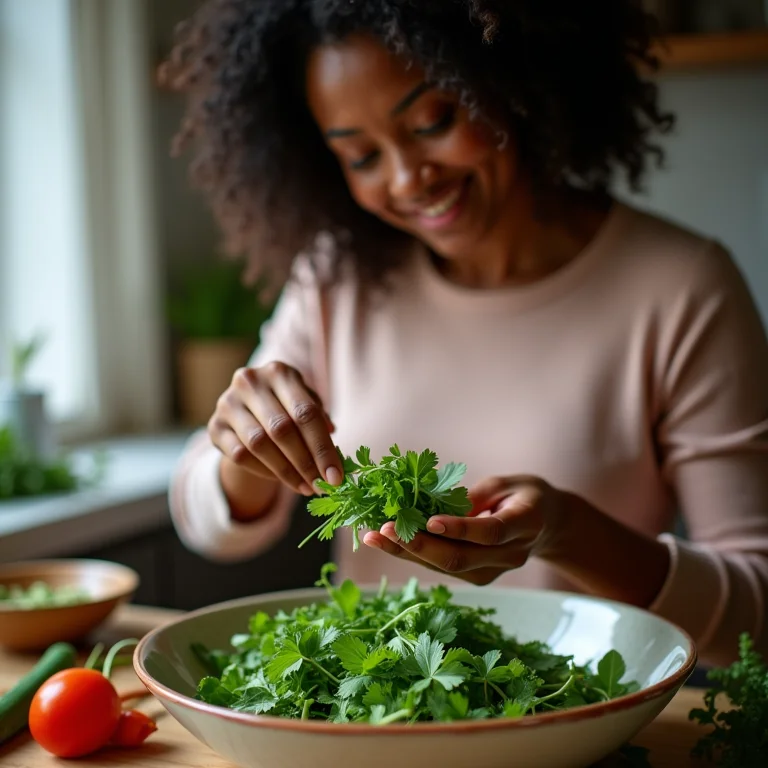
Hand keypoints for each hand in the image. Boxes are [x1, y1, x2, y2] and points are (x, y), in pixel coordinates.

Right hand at [208, 361, 342, 495]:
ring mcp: (228, 402)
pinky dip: (265, 471)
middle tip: (321, 486)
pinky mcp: (215, 426)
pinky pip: (240, 455)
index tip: (336, 476)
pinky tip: (283, 479)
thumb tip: (332, 460)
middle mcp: (250, 382)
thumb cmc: (287, 405)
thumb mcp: (306, 405)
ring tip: (305, 487)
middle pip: (282, 429)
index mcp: (280, 372)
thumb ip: (320, 424)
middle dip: (305, 463)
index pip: (306, 413)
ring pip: (258, 444)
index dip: (323, 447)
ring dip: (286, 471)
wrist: (249, 408)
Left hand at [363, 476, 567, 584]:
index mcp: (525, 526)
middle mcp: (510, 555)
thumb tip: (437, 502)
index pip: (490, 533)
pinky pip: (442, 567)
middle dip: (418, 546)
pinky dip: (413, 555)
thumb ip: (478, 495)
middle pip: (461, 559)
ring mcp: (493, 571)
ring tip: (372, 537)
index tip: (428, 520)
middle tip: (382, 530)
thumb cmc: (524, 496)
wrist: (548, 525)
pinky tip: (385, 542)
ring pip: (447, 569)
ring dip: (407, 554)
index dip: (459, 529)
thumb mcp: (508, 483)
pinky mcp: (478, 576)